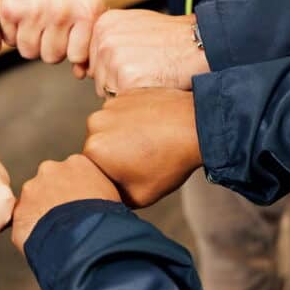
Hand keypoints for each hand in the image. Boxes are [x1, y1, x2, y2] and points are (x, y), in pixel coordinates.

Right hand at [0, 0, 106, 66]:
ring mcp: (34, 9)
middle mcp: (61, 11)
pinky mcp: (10, 7)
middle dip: (50, 46)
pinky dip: (14, 32)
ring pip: (29, 52)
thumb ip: (91, 40)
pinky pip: (10, 40)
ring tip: (38, 23)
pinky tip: (23, 16)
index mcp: (87, 12)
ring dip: (32, 42)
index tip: (70, 35)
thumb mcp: (92, 5)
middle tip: (51, 26)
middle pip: (51, 56)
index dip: (71, 49)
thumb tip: (81, 74)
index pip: (76, 55)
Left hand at [11, 155, 119, 253]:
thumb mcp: (110, 194)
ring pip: (33, 201)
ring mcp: (32, 188)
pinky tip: (45, 240)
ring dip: (40, 213)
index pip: (71, 173)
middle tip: (65, 218)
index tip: (78, 205)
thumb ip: (95, 186)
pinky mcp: (19, 210)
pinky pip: (23, 220)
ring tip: (55, 232)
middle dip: (53, 197)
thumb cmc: (106, 218)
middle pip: (49, 182)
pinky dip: (31, 229)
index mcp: (76, 163)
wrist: (87, 238)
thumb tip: (94, 196)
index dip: (74, 190)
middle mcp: (50, 169)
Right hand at [83, 88, 201, 207]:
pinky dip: (132, 119)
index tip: (131, 174)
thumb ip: (114, 196)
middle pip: (98, 146)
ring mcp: (111, 105)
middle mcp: (96, 123)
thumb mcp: (140, 196)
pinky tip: (151, 127)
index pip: (92, 168)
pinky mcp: (125, 93)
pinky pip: (122, 112)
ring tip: (147, 141)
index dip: (111, 174)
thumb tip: (106, 193)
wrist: (196, 126)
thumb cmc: (171, 162)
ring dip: (122, 135)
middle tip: (140, 158)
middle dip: (114, 153)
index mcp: (94, 150)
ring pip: (109, 127)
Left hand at [88, 10, 206, 96]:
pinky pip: (119, 99)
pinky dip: (134, 97)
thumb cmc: (172, 38)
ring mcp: (113, 60)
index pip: (92, 58)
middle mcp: (104, 39)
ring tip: (148, 74)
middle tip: (144, 68)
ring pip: (105, 90)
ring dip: (124, 90)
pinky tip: (150, 83)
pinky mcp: (125, 80)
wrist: (200, 45)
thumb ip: (110, 37)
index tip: (135, 59)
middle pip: (97, 75)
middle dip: (116, 79)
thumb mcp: (135, 24)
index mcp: (103, 24)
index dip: (113, 65)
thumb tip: (89, 61)